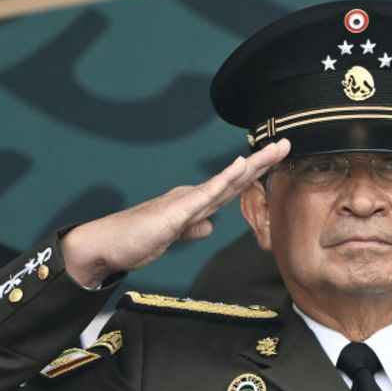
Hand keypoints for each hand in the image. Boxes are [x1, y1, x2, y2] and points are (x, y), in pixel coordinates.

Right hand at [62, 139, 290, 287]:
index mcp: (195, 203)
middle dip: (263, 162)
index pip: (232, 187)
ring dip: (252, 165)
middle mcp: (193, 197)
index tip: (277, 161)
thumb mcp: (173, 235)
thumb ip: (192, 227)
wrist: (104, 246)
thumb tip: (208, 226)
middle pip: (236, 178)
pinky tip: (241, 166)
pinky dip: (225, 179)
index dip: (256, 174)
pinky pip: (206, 194)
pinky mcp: (176, 212)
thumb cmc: (134, 240)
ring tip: (274, 149)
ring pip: (227, 181)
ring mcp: (185, 202)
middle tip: (287, 144)